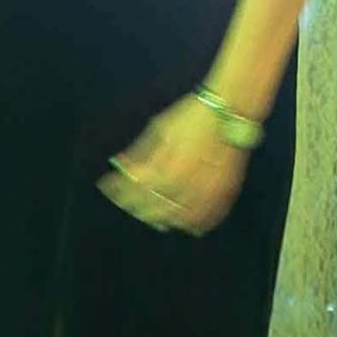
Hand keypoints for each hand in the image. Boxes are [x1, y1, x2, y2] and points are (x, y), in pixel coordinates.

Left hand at [97, 94, 249, 235]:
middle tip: (125, 201)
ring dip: (158, 217)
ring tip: (148, 212)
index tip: (106, 187)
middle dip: (133, 206)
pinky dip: (188, 224)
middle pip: (151, 210)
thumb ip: (139, 152)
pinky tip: (178, 220)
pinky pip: (202, 222)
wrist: (230, 112)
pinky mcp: (222, 198)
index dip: (116, 190)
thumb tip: (119, 164)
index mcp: (165, 168)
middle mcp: (183, 187)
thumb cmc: (190, 117)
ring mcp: (205, 195)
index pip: (133, 189)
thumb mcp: (159, 128)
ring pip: (175, 220)